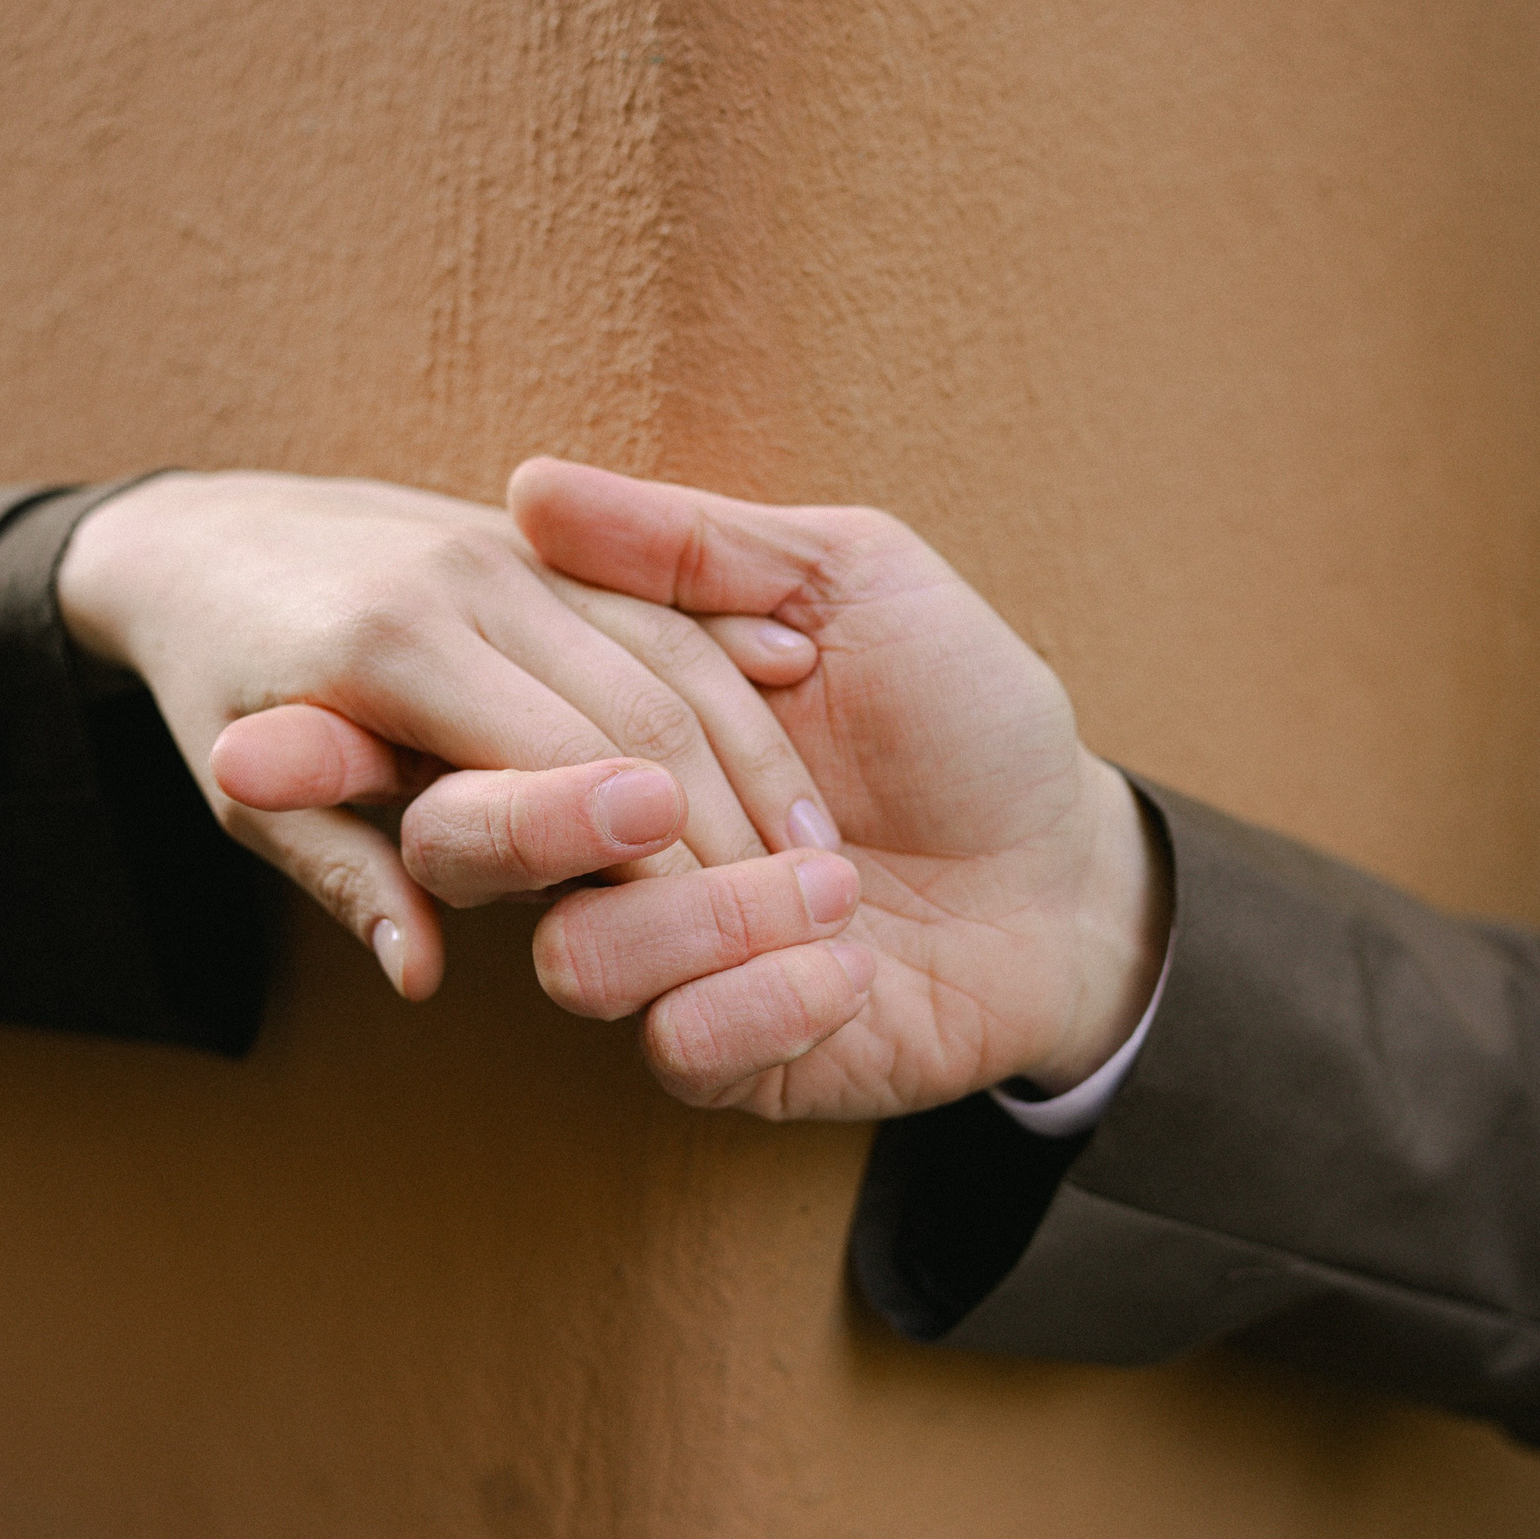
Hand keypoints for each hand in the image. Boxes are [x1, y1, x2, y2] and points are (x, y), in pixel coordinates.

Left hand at [52, 470, 844, 997]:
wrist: (200, 532)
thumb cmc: (212, 683)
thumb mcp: (246, 799)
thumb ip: (343, 876)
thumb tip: (418, 974)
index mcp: (389, 650)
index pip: (569, 766)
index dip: (664, 861)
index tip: (733, 934)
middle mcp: (458, 579)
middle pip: (644, 710)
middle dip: (733, 822)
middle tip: (820, 915)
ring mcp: (508, 543)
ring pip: (674, 651)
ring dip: (753, 753)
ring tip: (815, 856)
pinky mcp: (540, 532)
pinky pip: (666, 595)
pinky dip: (735, 666)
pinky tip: (794, 727)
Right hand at [510, 459, 1170, 1118]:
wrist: (1072, 863)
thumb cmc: (963, 711)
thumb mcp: (850, 579)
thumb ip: (696, 545)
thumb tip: (530, 485)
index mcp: (616, 725)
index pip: (503, 706)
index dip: (554, 691)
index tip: (719, 673)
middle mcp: (609, 845)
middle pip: (467, 845)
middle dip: (544, 820)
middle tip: (664, 799)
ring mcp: (663, 958)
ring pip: (577, 961)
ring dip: (707, 916)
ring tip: (836, 884)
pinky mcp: (728, 1053)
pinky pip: (681, 1044)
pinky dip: (766, 999)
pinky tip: (852, 963)